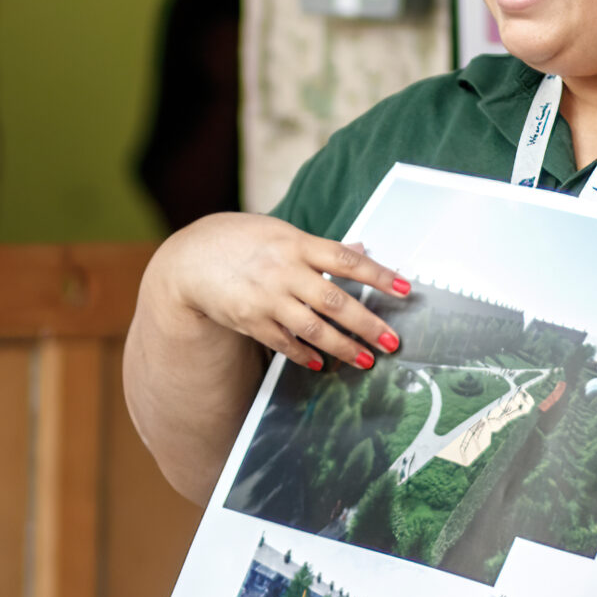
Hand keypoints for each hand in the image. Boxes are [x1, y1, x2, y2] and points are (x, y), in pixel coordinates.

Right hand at [157, 212, 407, 372]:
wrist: (189, 259)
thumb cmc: (239, 241)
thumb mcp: (279, 233)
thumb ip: (318, 248)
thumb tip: (362, 250)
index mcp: (295, 244)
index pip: (347, 260)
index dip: (380, 275)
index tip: (407, 289)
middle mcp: (284, 270)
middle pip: (336, 300)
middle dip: (368, 324)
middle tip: (393, 342)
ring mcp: (266, 297)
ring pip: (313, 328)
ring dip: (343, 347)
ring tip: (366, 360)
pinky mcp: (250, 320)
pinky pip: (285, 342)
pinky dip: (305, 354)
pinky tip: (321, 363)